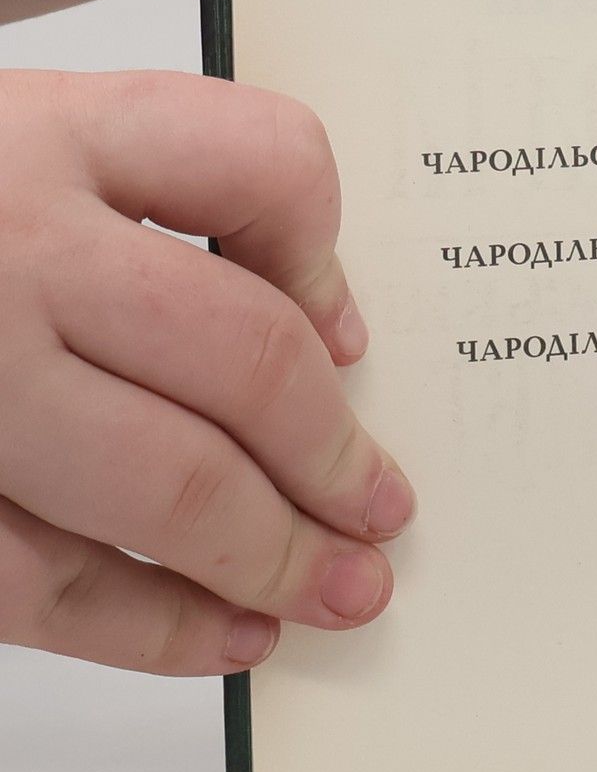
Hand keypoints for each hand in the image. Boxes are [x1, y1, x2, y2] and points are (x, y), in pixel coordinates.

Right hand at [0, 70, 411, 674]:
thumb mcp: (8, 138)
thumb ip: (144, 192)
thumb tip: (316, 328)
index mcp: (43, 133)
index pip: (264, 163)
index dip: (330, 260)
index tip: (349, 339)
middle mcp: (3, 248)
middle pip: (244, 359)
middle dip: (335, 458)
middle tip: (384, 513)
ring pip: (164, 485)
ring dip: (271, 557)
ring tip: (340, 593)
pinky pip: (43, 583)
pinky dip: (151, 628)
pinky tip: (224, 639)